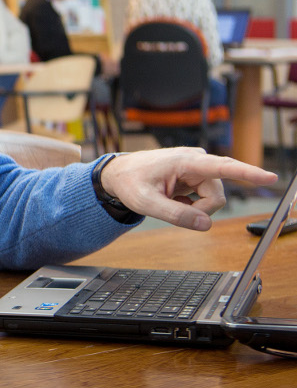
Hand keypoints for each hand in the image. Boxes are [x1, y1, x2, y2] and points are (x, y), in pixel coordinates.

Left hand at [101, 148, 277, 230]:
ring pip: (212, 200)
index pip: (223, 167)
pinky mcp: (196, 176)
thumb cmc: (129, 183)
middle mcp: (196, 161)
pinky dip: (191, 205)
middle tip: (173, 208)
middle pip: (217, 196)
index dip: (248, 173)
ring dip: (194, 208)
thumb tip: (206, 225)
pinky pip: (204, 199)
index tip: (270, 177)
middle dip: (200, 210)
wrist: (118, 174)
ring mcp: (197, 169)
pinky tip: (174, 198)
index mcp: (185, 161)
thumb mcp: (145, 203)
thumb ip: (175, 215)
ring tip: (170, 201)